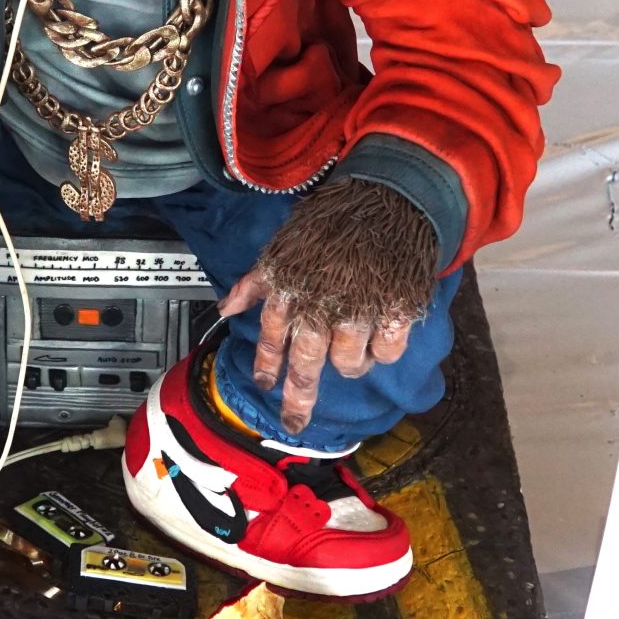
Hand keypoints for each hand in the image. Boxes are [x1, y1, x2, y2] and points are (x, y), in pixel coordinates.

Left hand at [221, 179, 440, 434]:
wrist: (389, 195)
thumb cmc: (336, 218)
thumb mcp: (285, 244)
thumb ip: (256, 282)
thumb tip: (224, 309)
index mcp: (289, 289)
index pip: (271, 338)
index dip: (267, 366)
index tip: (265, 387)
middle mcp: (318, 306)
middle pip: (305, 367)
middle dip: (298, 400)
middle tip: (294, 423)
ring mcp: (357, 312)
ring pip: (348, 364)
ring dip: (350, 364)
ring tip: (355, 352)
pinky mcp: (394, 312)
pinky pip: (387, 352)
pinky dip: (384, 349)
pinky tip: (383, 333)